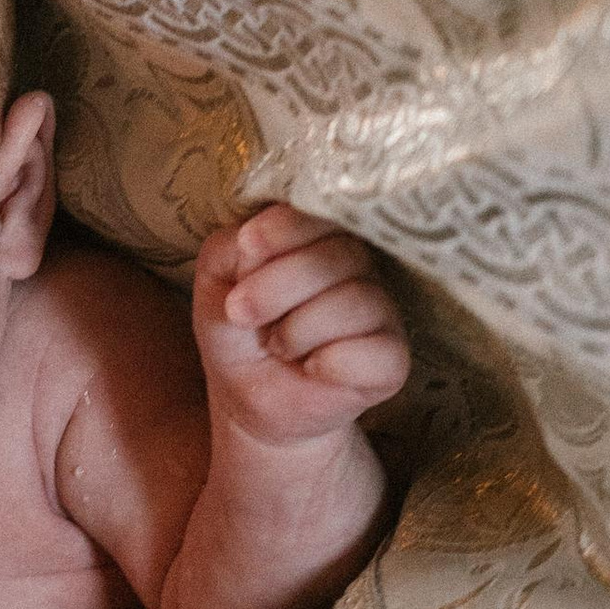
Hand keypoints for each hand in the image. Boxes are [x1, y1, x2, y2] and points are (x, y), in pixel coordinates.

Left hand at [193, 204, 409, 448]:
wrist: (246, 397)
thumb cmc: (237, 330)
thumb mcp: (216, 278)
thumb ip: (233, 247)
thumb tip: (261, 239)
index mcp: (321, 236)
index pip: (323, 211)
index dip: (283, 230)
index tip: (246, 249)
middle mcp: (359, 266)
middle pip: (340, 254)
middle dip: (277, 285)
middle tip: (242, 313)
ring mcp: (381, 311)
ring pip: (355, 301)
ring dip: (297, 329)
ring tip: (277, 346)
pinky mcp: (392, 360)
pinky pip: (374, 352)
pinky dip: (329, 363)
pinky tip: (311, 368)